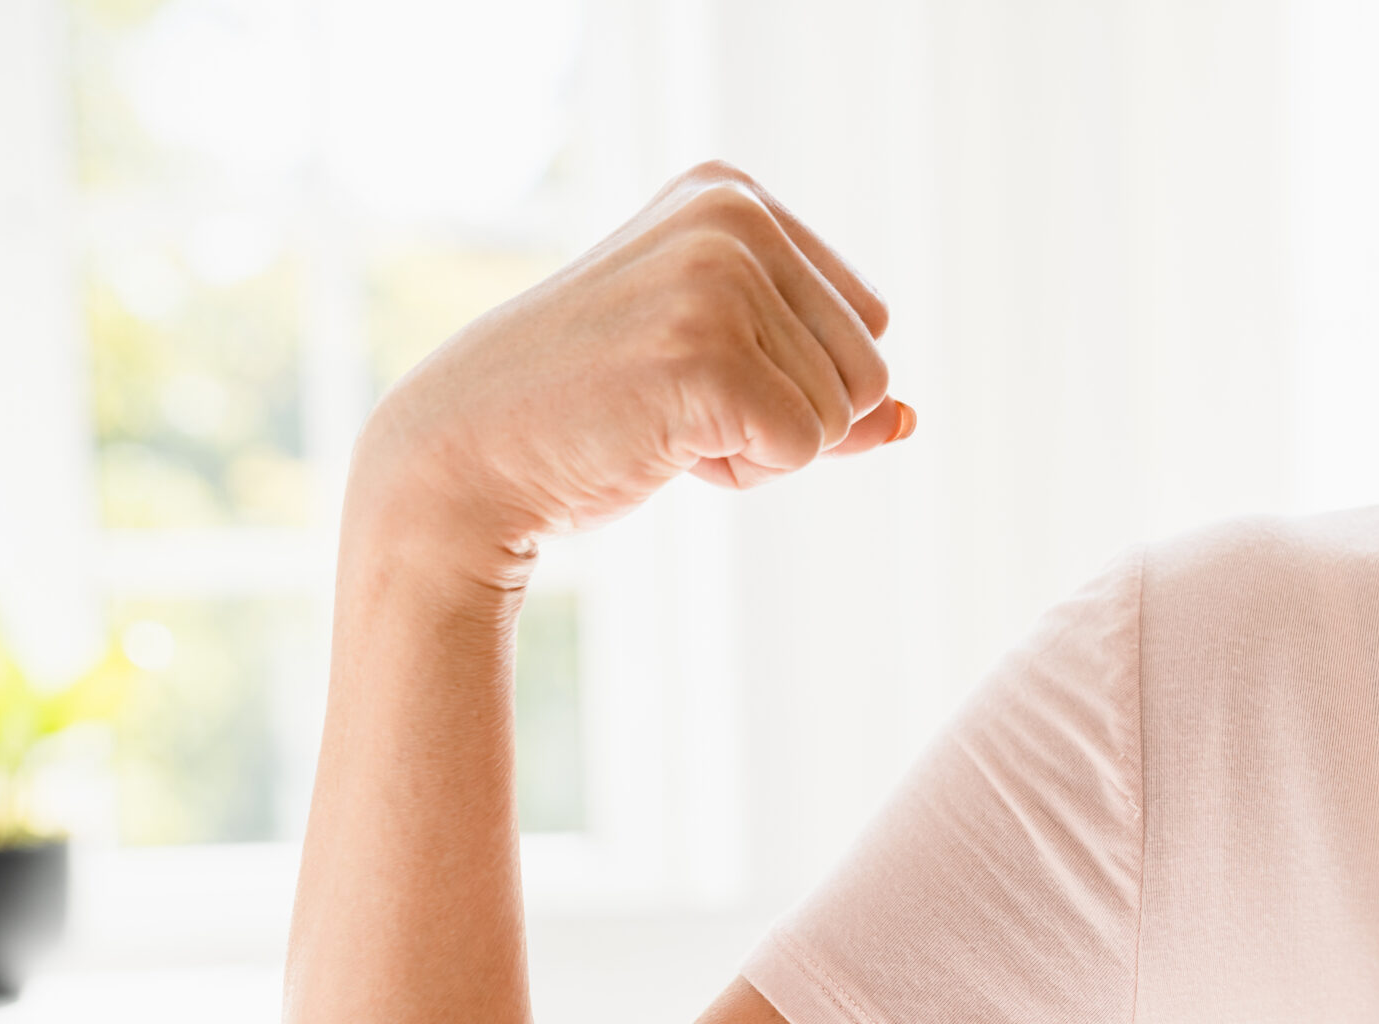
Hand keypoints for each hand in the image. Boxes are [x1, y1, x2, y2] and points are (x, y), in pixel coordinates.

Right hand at [351, 161, 910, 562]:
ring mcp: (720, 278)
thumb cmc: (592, 416)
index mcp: (734, 195)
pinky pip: (805, 448)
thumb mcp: (722, 376)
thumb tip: (912, 420)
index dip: (795, 381)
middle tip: (675, 406)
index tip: (691, 372)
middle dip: (787, 420)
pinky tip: (661, 444)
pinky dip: (742, 474)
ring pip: (843, 415)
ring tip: (662, 419)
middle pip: (869, 370)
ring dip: (761, 449)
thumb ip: (822, 386)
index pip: (867, 322)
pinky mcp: (709, 352)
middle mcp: (733, 216)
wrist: (466, 455)